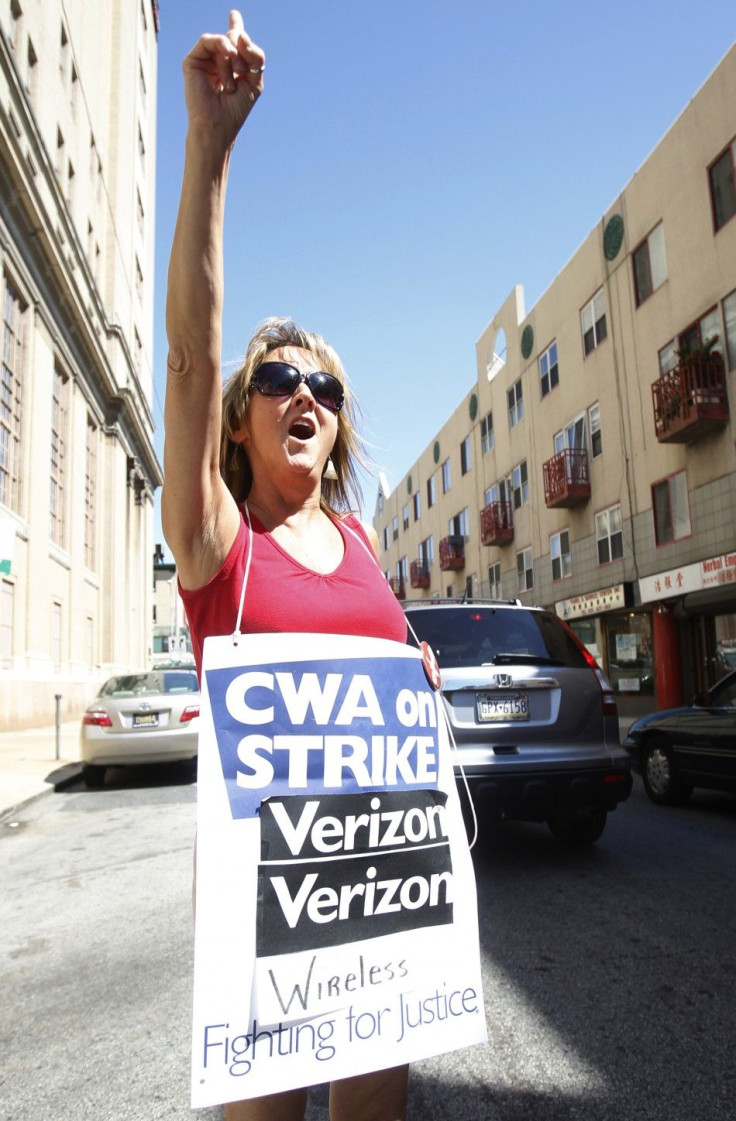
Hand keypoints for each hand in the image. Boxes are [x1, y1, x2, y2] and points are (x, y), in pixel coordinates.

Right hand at [182, 9, 264, 148]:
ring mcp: (204, 61)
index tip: (233, 14)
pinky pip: (209, 40)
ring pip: (224, 40)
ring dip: (234, 57)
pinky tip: (228, 59)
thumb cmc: (235, 109)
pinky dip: (222, 47)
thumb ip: (256, 56)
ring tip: (234, 78)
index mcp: (230, 67)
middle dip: (243, 52)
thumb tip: (241, 34)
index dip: (236, 27)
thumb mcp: (255, 81)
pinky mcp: (192, 61)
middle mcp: (216, 61)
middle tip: (242, 72)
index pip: (234, 42)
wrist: (218, 124)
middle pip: (235, 38)